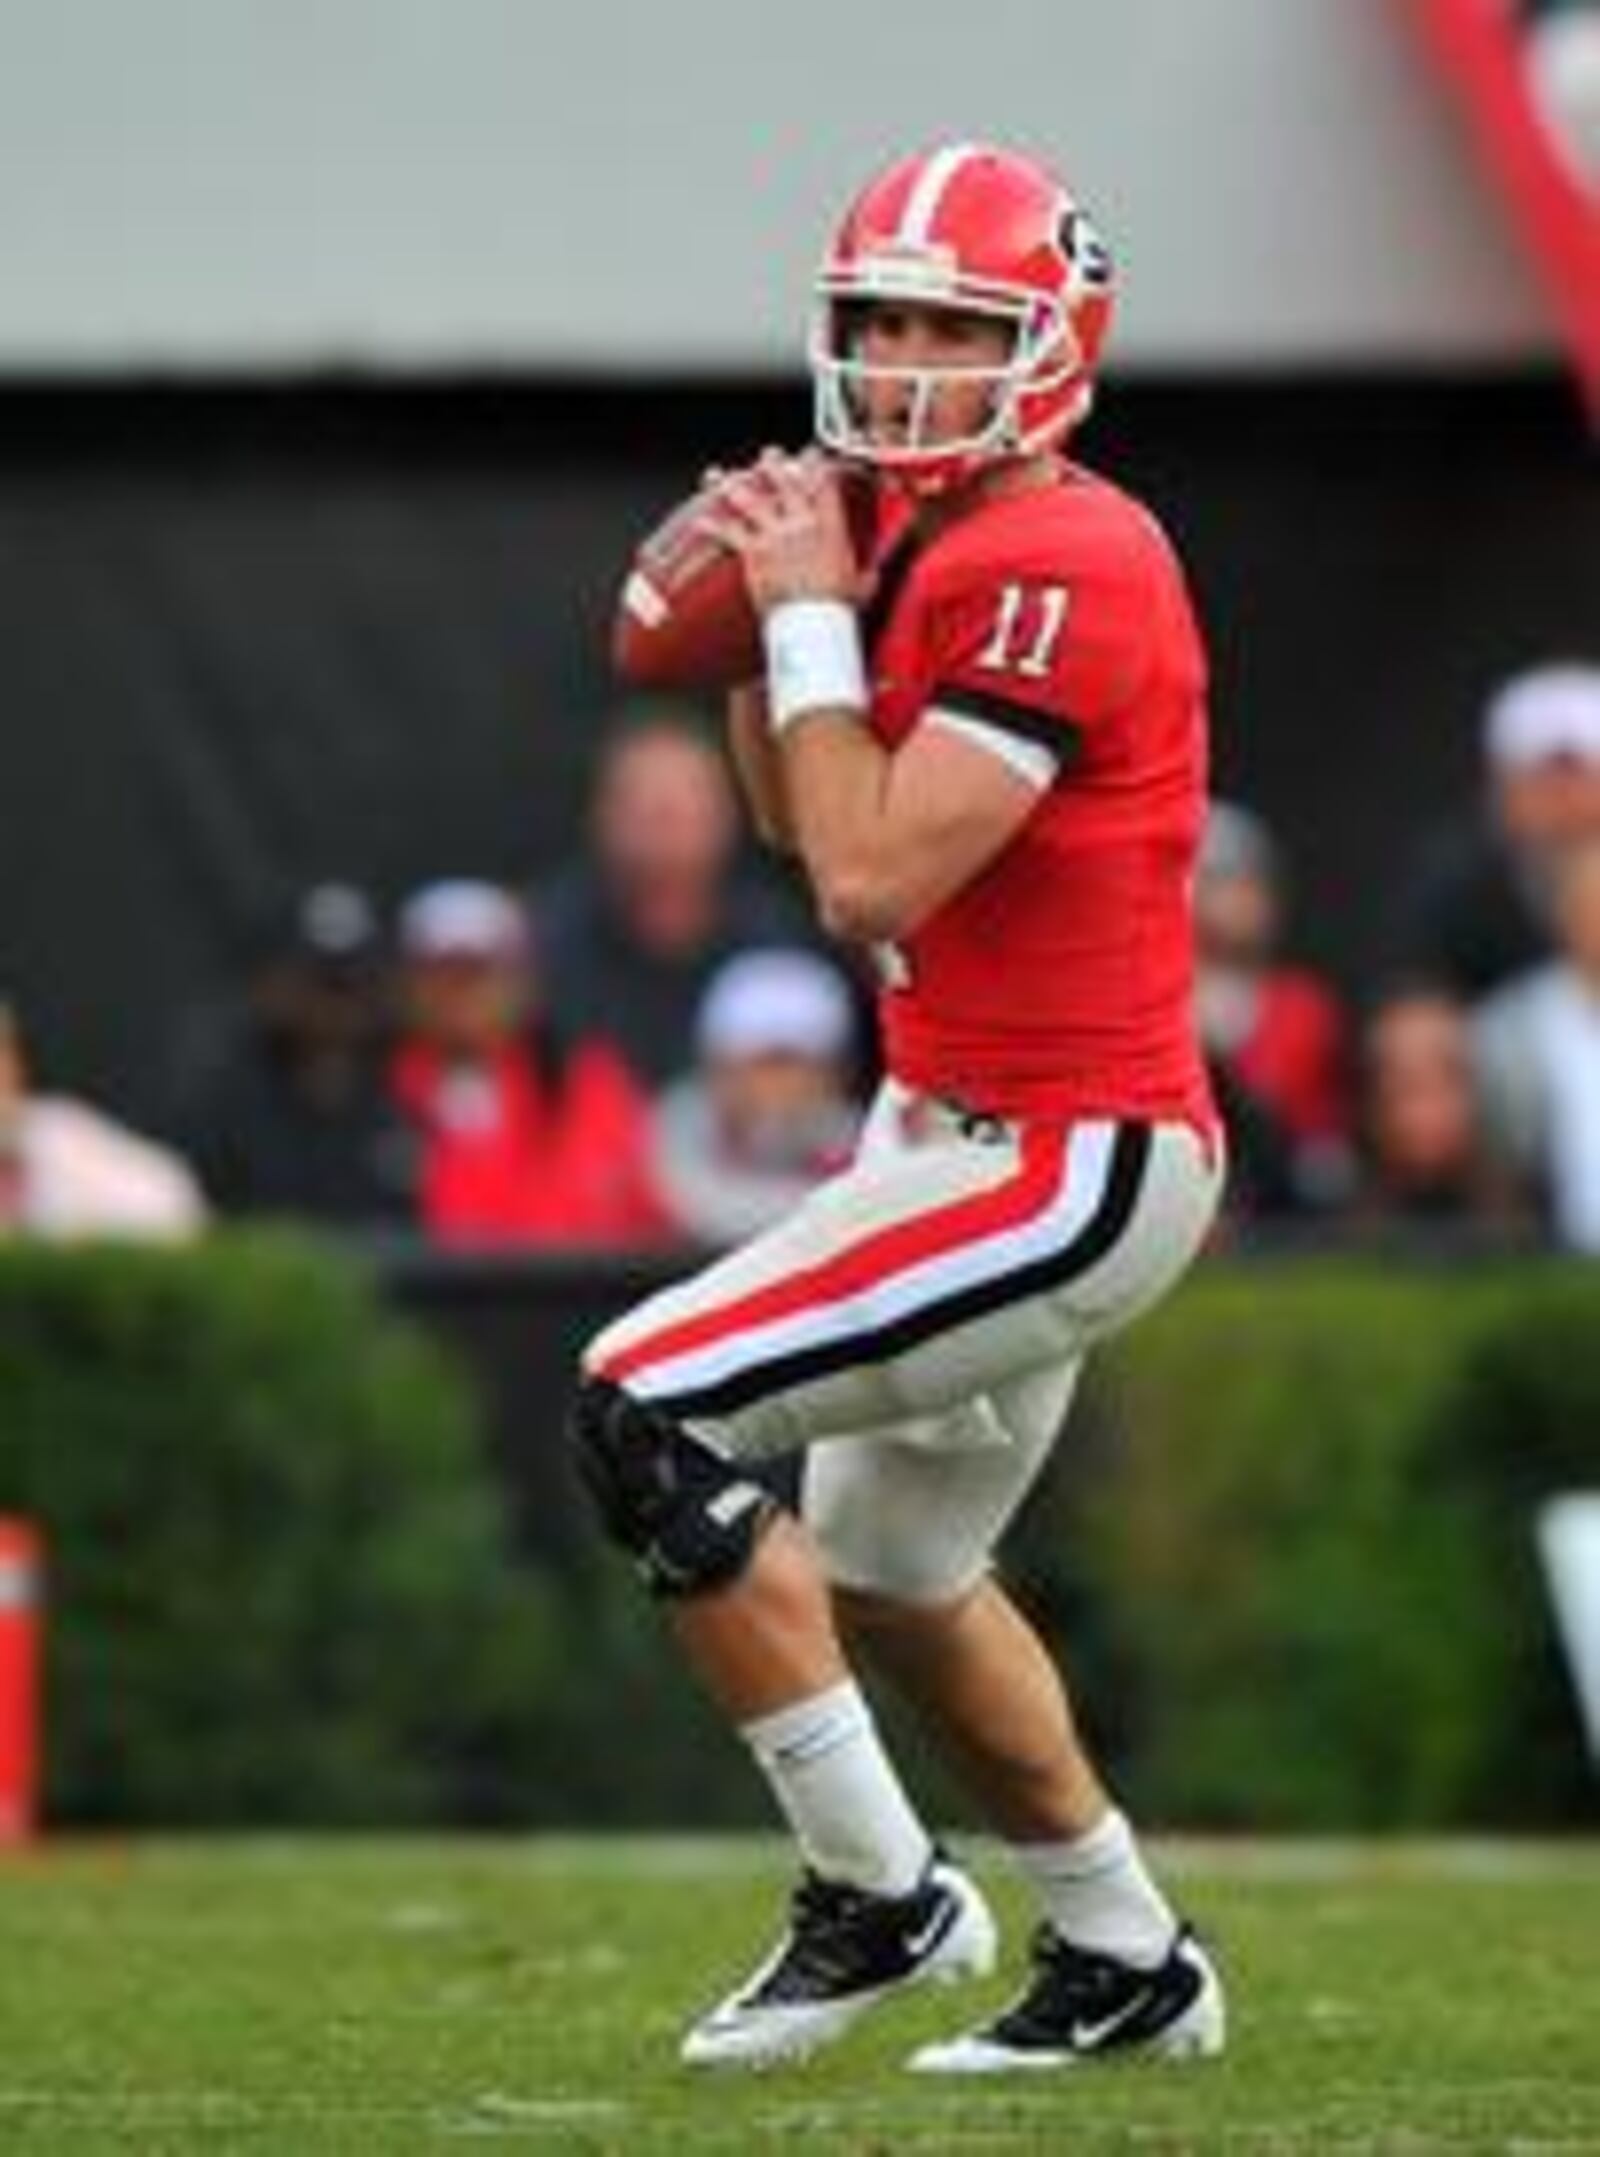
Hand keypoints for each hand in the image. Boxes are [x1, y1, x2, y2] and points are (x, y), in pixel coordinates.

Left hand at [700, 449, 867, 616]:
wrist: (812, 623)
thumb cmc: (837, 608)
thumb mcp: (861, 585)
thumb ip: (865, 574)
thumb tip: (872, 576)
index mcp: (830, 526)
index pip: (824, 484)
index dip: (817, 465)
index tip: (812, 454)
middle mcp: (800, 522)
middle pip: (785, 482)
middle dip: (775, 465)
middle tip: (768, 455)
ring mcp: (774, 534)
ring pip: (749, 499)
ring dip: (731, 485)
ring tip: (718, 476)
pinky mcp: (754, 551)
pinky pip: (728, 533)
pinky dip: (712, 526)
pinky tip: (700, 520)